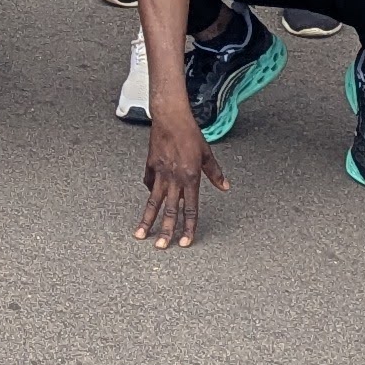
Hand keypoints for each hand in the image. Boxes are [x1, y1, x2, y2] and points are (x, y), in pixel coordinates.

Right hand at [137, 114, 229, 246]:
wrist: (170, 117)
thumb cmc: (190, 133)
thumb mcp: (207, 154)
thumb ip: (215, 173)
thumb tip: (225, 187)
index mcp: (190, 178)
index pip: (190, 209)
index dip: (188, 227)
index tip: (185, 241)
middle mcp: (174, 179)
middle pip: (169, 211)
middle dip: (165, 231)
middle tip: (161, 247)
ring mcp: (160, 173)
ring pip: (153, 202)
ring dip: (147, 220)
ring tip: (139, 234)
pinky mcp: (150, 166)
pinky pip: (149, 183)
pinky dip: (149, 192)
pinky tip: (148, 198)